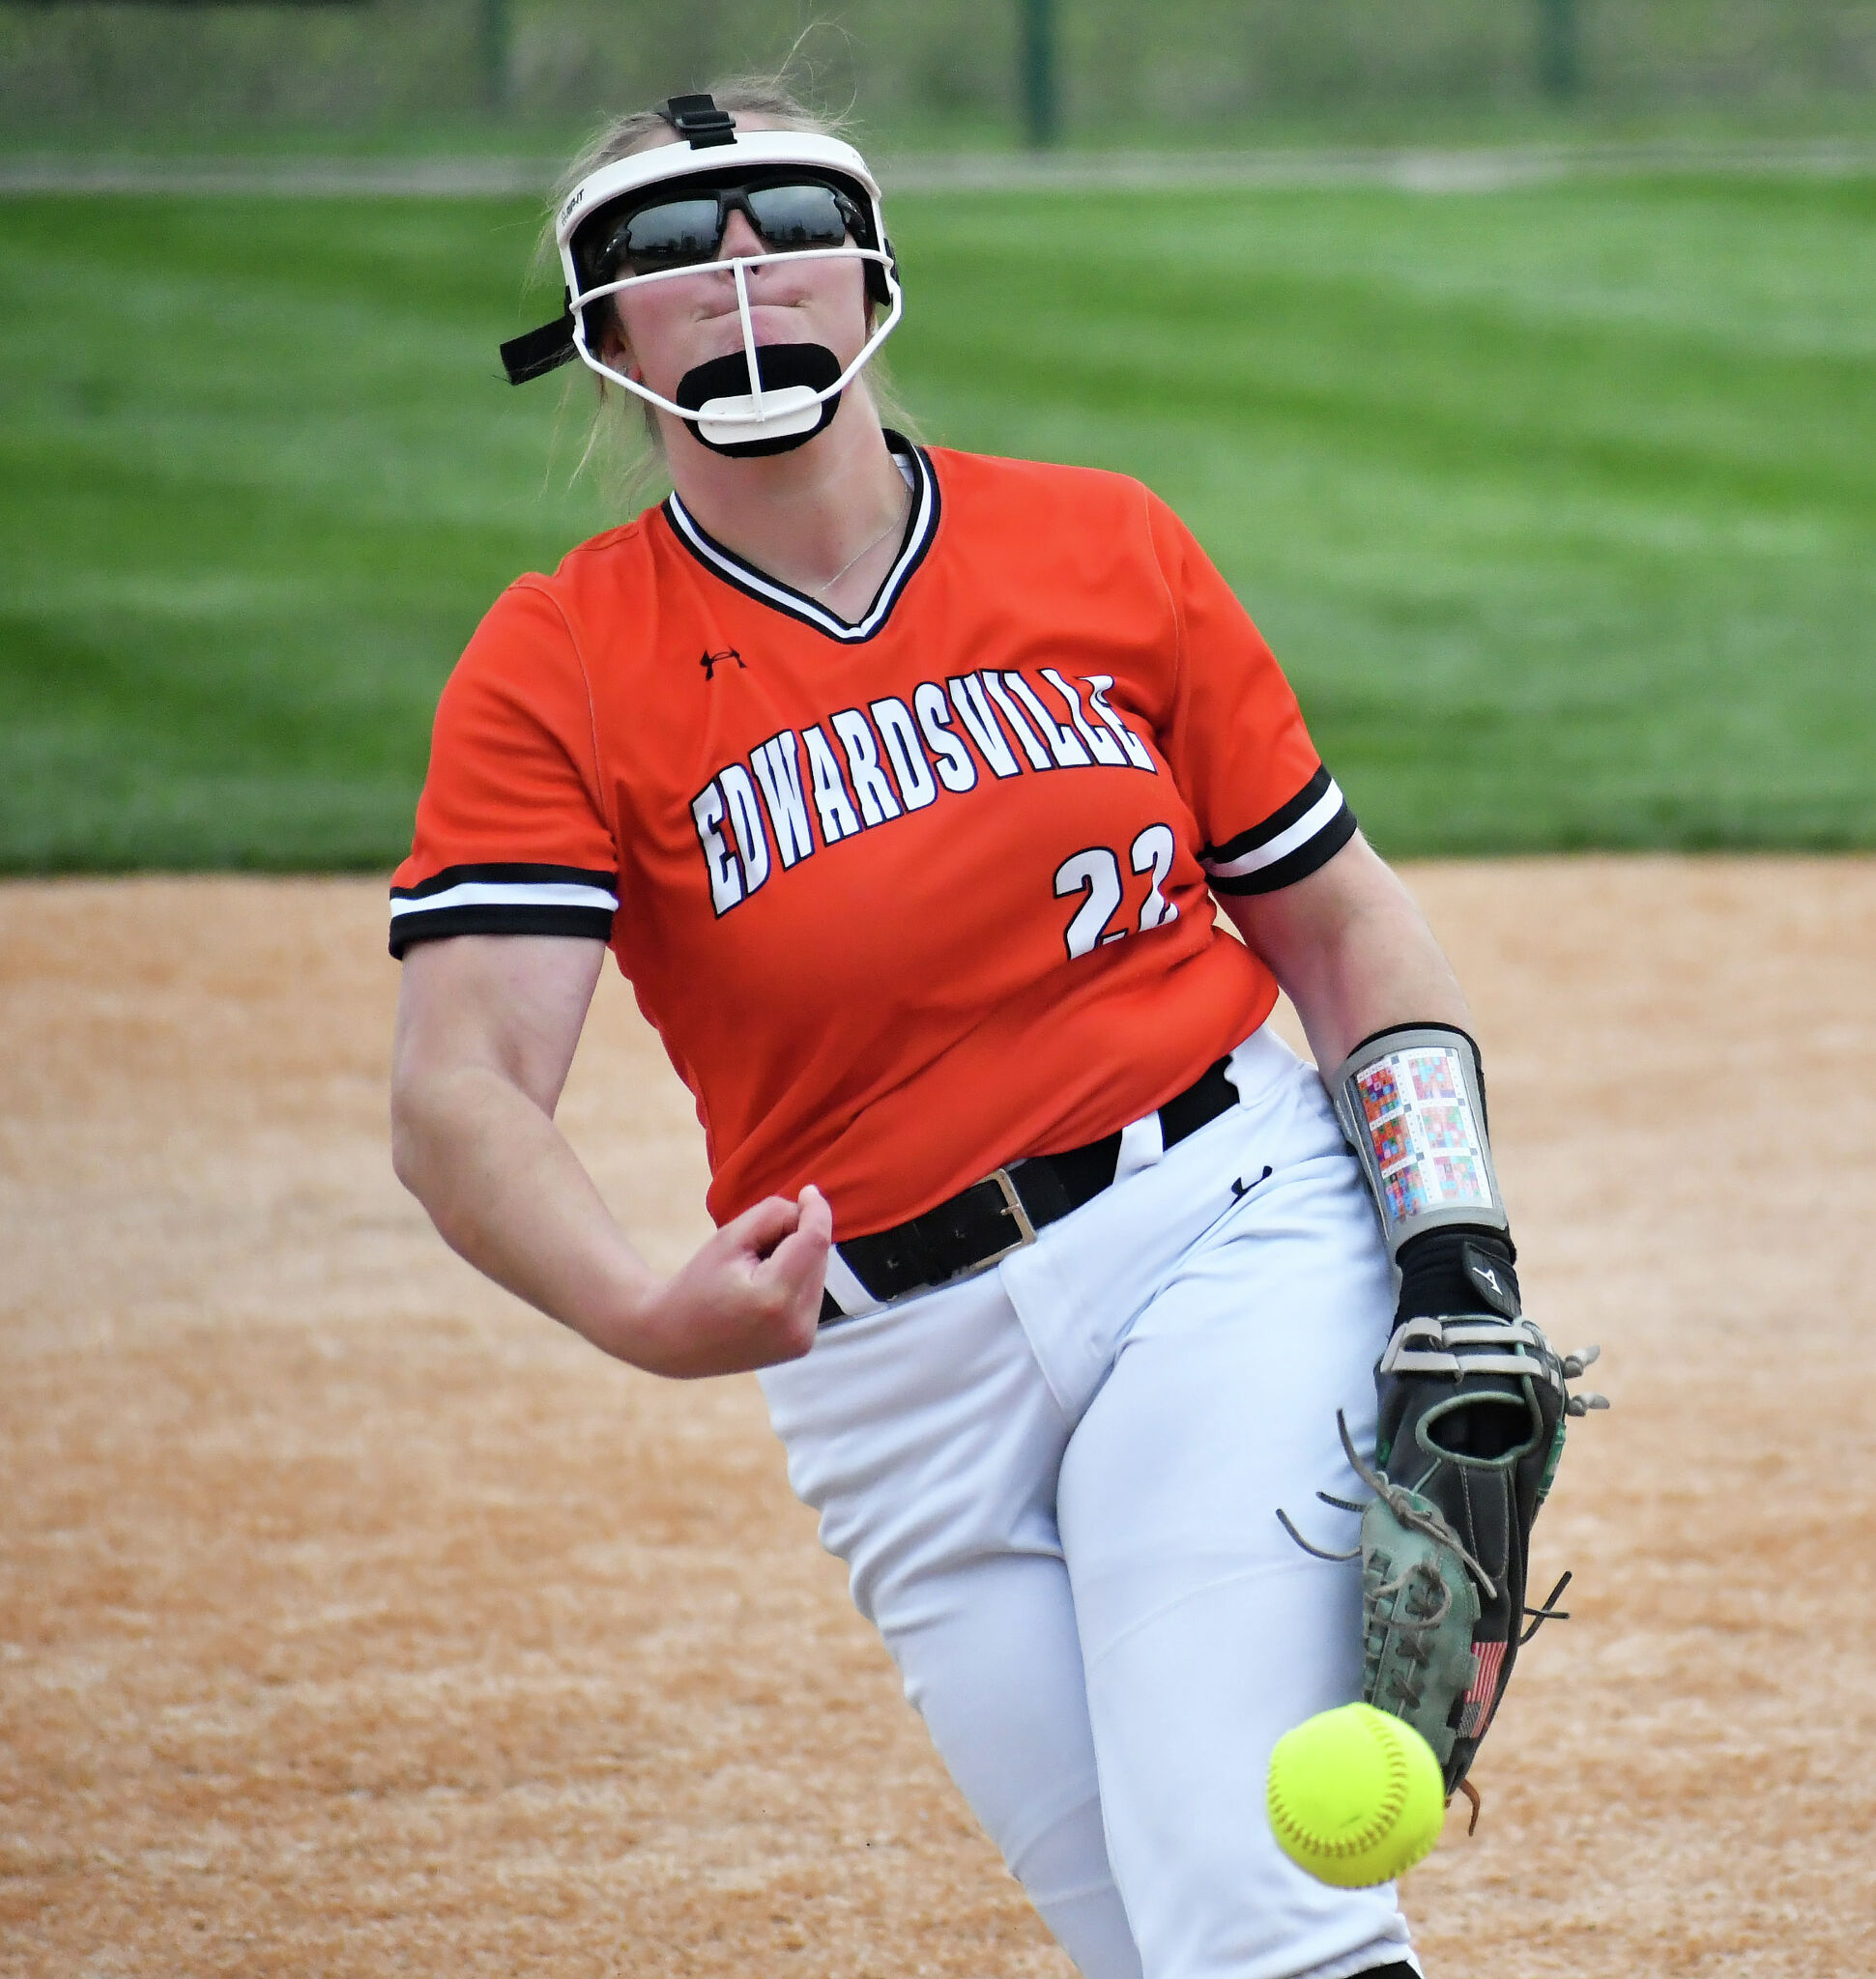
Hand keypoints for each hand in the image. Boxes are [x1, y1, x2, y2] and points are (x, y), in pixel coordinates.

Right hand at [618, 1185, 832, 1379]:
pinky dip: (796, 1282)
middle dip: (796, 1239)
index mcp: (774, 1297)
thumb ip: (772, 1216)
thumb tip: (810, 1209)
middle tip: (755, 1246)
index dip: (816, 1211)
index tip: (809, 1191)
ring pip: (818, 1275)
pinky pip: (811, 1295)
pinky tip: (765, 1291)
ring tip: (755, 1273)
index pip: (814, 1241)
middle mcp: (796, 1325)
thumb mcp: (729, 1238)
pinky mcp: (802, 1345)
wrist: (674, 1340)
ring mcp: (801, 1340)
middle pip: (818, 1257)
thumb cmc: (696, 1284)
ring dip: (797, 1261)